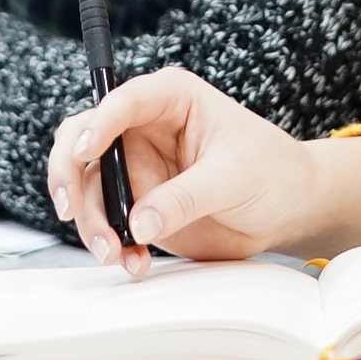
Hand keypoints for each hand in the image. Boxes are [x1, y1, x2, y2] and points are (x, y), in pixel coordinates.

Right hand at [44, 68, 360, 275]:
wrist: (289, 208)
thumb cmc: (273, 170)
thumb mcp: (234, 177)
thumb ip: (185, 196)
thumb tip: (139, 221)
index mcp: (170, 98)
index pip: (122, 100)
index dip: (99, 123)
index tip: (88, 151)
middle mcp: (143, 128)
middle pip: (83, 140)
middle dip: (72, 177)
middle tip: (71, 210)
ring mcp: (137, 167)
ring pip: (87, 187)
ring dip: (91, 222)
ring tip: (116, 253)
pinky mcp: (137, 204)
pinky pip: (106, 221)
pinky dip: (110, 243)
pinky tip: (132, 260)